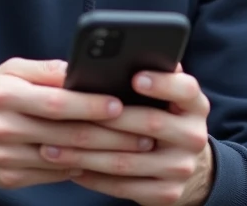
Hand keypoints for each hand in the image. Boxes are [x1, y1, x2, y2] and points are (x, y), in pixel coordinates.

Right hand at [0, 57, 156, 189]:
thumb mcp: (10, 72)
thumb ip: (46, 71)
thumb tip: (82, 70)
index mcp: (6, 96)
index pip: (56, 102)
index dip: (90, 105)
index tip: (119, 104)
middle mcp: (6, 128)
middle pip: (67, 134)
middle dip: (110, 135)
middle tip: (143, 133)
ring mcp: (7, 157)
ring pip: (65, 159)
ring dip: (103, 156)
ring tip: (134, 150)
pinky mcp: (11, 179)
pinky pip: (55, 175)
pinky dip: (81, 168)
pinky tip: (103, 161)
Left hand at [38, 66, 213, 205]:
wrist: (188, 167)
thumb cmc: (163, 118)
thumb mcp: (167, 96)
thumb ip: (153, 75)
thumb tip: (125, 54)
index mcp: (195, 106)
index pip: (186, 89)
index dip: (162, 83)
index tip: (135, 77)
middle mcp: (194, 136)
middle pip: (150, 124)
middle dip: (107, 119)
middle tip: (70, 112)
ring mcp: (181, 168)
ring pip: (128, 161)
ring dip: (86, 154)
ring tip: (52, 145)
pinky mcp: (167, 194)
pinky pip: (123, 187)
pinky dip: (93, 178)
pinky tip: (71, 167)